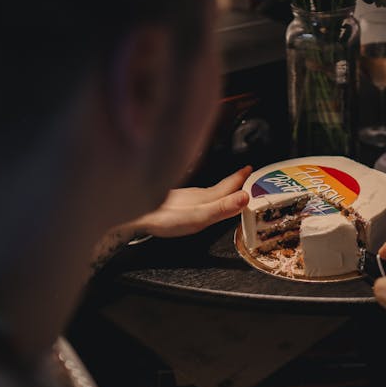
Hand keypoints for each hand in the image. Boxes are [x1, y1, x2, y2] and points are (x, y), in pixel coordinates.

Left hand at [133, 165, 251, 237]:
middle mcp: (196, 195)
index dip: (240, 178)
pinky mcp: (174, 204)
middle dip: (233, 182)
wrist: (134, 216)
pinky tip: (201, 201)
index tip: (251, 168)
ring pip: (208, 192)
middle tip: (245, 175)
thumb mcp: (199, 216)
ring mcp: (184, 199)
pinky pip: (197, 198)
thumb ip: (222, 208)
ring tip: (229, 189)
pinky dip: (206, 197)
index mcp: (205, 197)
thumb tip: (246, 197)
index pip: (228, 185)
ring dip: (221, 190)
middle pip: (219, 187)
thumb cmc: (165, 218)